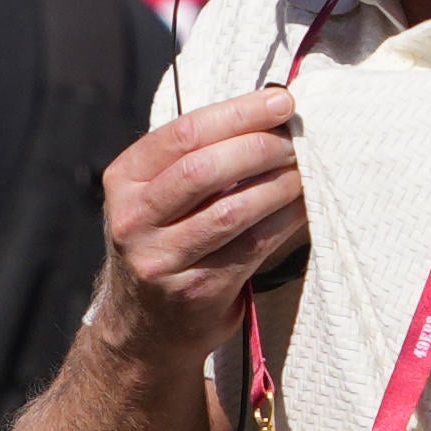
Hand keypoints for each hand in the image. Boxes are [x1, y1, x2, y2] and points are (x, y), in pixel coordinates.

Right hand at [95, 88, 308, 365]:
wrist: (144, 327)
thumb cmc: (166, 244)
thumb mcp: (158, 197)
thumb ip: (198, 158)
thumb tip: (272, 114)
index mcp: (123, 181)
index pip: (183, 134)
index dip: (239, 113)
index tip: (282, 102)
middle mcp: (133, 220)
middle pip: (203, 169)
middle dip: (262, 146)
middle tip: (299, 139)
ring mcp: (159, 259)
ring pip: (231, 210)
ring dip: (280, 184)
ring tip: (307, 169)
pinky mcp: (194, 290)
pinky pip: (252, 244)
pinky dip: (286, 219)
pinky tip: (304, 205)